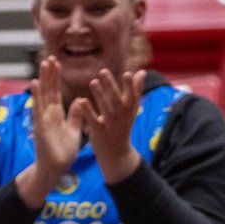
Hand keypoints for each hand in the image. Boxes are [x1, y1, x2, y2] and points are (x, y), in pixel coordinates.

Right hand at [16, 56, 83, 207]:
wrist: (55, 169)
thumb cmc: (63, 153)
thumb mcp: (74, 131)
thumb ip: (76, 116)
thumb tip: (80, 100)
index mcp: (57, 115)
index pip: (55, 91)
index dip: (56, 77)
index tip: (57, 62)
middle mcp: (48, 114)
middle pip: (48, 90)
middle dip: (49, 74)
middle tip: (49, 57)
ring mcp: (42, 119)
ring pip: (42, 95)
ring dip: (42, 80)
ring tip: (43, 64)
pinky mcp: (39, 126)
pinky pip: (37, 109)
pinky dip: (35, 96)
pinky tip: (34, 84)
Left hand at [74, 68, 144, 184]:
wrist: (116, 153)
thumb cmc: (123, 126)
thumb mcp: (132, 110)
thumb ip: (136, 90)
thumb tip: (143, 72)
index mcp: (130, 110)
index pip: (132, 96)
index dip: (130, 86)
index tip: (128, 74)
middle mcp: (121, 117)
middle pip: (117, 100)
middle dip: (111, 86)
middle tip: (103, 71)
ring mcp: (110, 125)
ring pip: (106, 109)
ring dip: (100, 95)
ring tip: (93, 82)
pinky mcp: (99, 132)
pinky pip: (93, 121)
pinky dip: (88, 111)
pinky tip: (82, 101)